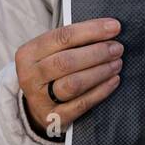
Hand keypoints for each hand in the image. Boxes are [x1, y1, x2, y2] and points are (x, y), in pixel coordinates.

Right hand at [15, 18, 122, 137]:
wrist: (36, 107)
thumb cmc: (51, 71)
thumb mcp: (51, 52)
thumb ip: (72, 41)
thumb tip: (108, 29)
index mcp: (27, 53)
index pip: (61, 37)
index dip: (91, 30)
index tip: (114, 27)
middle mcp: (29, 76)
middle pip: (67, 61)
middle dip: (97, 53)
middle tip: (117, 48)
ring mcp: (40, 99)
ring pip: (74, 83)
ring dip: (100, 71)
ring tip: (117, 63)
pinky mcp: (54, 118)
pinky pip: (82, 103)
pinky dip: (101, 91)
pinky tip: (114, 81)